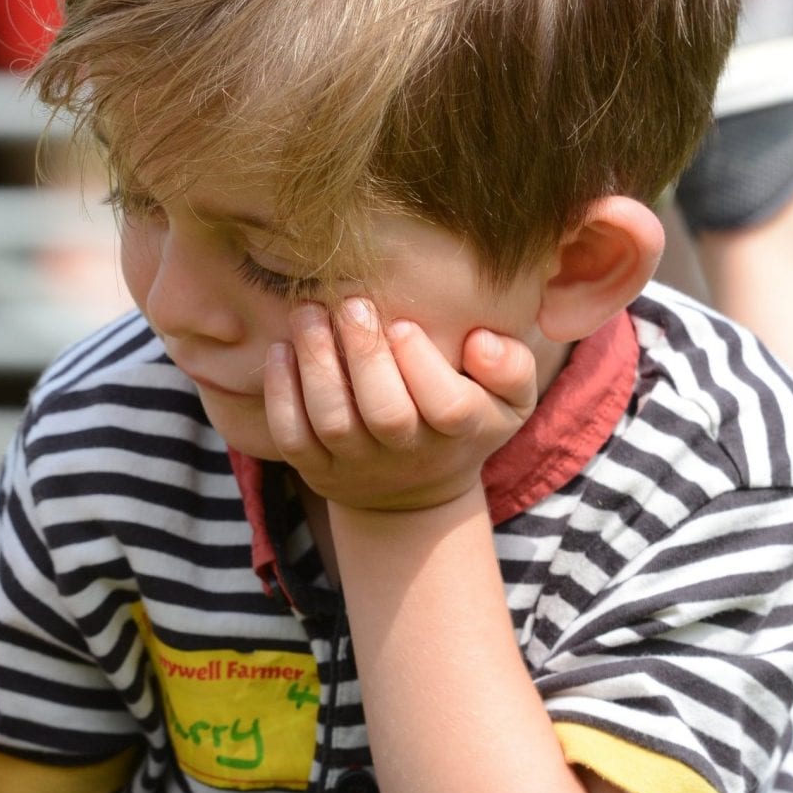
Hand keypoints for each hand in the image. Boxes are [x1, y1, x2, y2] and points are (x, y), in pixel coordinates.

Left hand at [263, 299, 536, 513]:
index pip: (448, 407)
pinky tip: (280, 350)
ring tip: (308, 314)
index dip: (423, 365)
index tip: (403, 324)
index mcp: (461, 431)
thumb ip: (512, 367)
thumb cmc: (465, 420)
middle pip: (385, 414)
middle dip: (364, 356)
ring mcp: (358, 464)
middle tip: (350, 305)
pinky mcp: (316, 467)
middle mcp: (408, 453)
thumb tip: (481, 340)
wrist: (415, 488)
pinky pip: (292, 437)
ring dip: (316, 364)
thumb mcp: (507, 400)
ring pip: (332, 422)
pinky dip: (280, 394)